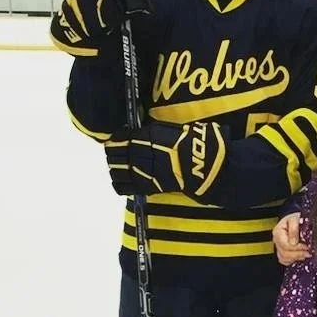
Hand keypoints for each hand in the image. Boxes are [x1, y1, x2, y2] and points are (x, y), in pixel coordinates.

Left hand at [104, 120, 225, 196]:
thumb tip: (138, 133)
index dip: (116, 139)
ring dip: (115, 168)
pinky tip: (122, 180)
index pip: (119, 138)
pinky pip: (124, 187)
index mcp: (144, 137)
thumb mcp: (169, 129)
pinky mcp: (145, 186)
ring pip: (116, 171)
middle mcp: (139, 154)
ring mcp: (141, 172)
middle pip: (114, 155)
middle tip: (116, 152)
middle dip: (113, 153)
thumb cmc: (191, 142)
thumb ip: (151, 132)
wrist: (203, 164)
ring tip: (120, 166)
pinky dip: (119, 183)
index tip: (118, 138)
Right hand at [273, 213, 309, 264]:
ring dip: (296, 258)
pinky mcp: (283, 250)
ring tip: (306, 254)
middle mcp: (277, 240)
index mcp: (278, 232)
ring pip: (284, 258)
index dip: (297, 248)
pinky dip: (293, 260)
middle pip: (284, 253)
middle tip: (308, 252)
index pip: (286, 245)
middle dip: (298, 254)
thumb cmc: (296, 217)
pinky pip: (285, 260)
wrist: (297, 218)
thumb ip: (294, 229)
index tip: (306, 246)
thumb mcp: (295, 219)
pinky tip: (300, 256)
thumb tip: (293, 242)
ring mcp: (279, 246)